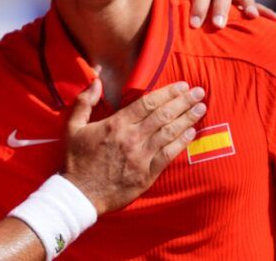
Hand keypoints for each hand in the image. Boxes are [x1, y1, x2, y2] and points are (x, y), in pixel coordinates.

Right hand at [63, 80, 205, 215]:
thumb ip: (84, 102)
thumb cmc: (76, 160)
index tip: (182, 85)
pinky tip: (192, 133)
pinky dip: (182, 142)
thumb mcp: (73, 127)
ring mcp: (141, 156)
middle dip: (183, 101)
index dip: (167, 93)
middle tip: (199, 91)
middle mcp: (131, 138)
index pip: (147, 103)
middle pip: (163, 115)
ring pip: (169, 133)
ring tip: (201, 108)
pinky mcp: (147, 174)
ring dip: (187, 118)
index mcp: (116, 124)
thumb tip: (96, 81)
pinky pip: (169, 154)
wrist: (80, 194)